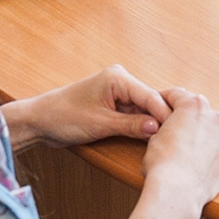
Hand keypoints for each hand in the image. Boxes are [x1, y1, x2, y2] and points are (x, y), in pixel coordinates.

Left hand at [9, 65, 171, 150]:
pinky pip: (133, 114)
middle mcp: (120, 81)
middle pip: (150, 101)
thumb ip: (131, 125)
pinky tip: (151, 137)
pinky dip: (140, 125)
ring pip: (143, 109)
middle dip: (161, 119)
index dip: (165, 114)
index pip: (150, 96)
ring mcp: (117, 92)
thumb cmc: (63, 117)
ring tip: (168, 140)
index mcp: (118, 78)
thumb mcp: (100, 124)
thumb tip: (157, 129)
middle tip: (177, 138)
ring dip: (151, 123)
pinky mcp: (113, 105)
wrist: (39, 121)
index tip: (180, 131)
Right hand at [142, 88, 218, 209]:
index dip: (165, 101)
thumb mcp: (154, 137)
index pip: (177, 95)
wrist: (178, 191)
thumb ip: (167, 126)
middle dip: (188, 119)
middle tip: (175, 132)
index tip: (162, 108)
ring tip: (189, 151)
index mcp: (194, 105)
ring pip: (213, 130)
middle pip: (199, 112)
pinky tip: (199, 163)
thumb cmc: (163, 164)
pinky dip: (212, 153)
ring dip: (203, 136)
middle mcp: (215, 116)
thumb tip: (170, 130)